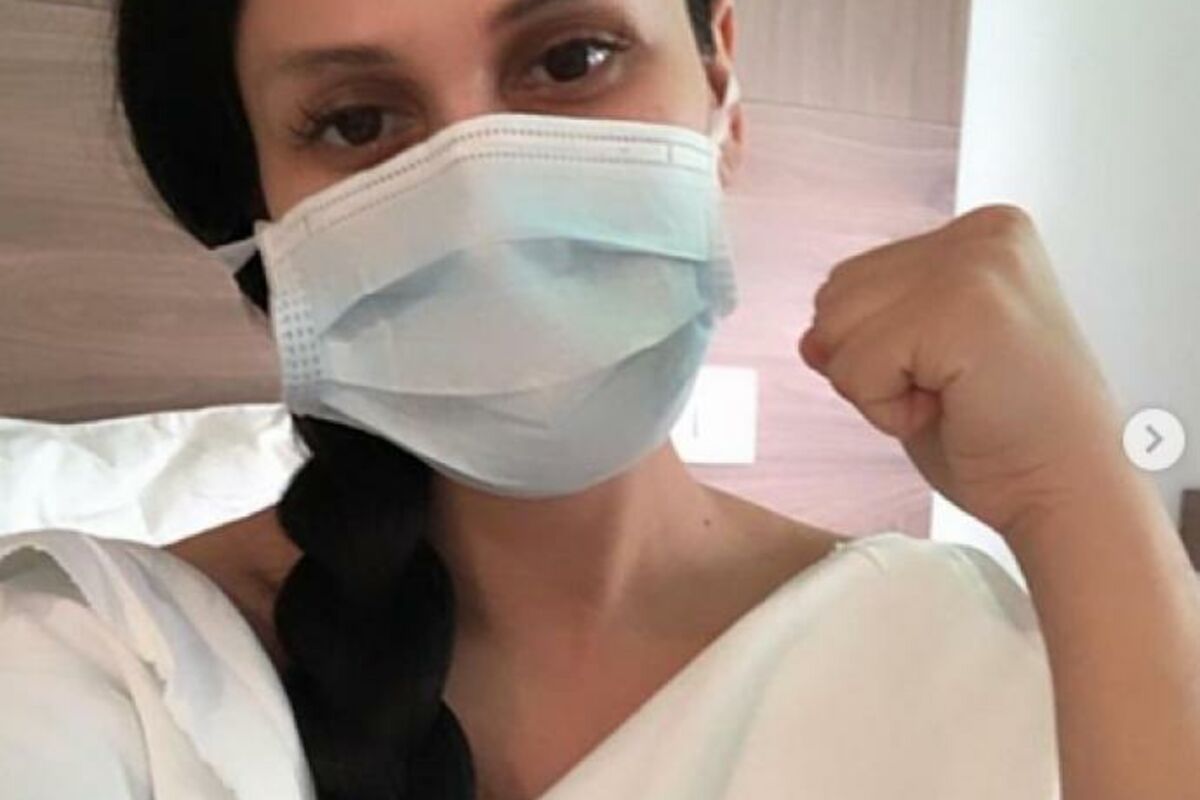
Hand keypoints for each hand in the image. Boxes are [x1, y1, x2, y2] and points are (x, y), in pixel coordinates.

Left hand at [799, 205, 1126, 536]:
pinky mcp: (961, 308)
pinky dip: (885, 410)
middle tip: (951, 393)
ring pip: (835, 329)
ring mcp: (975, 264)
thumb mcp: (923, 367)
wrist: (1071, 496)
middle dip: (871, 363)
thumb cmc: (1007, 441)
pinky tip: (951, 411)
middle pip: (835, 295)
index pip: (853, 279)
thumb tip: (810, 339)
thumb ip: (867, 334)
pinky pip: (854, 367)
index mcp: (983, 233)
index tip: (954, 376)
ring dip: (877, 387)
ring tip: (952, 399)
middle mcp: (983, 233)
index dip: (878, 349)